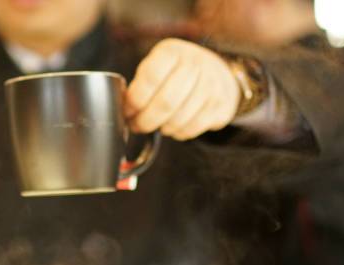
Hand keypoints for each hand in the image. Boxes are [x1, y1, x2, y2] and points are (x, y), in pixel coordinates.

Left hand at [125, 39, 240, 140]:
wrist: (216, 72)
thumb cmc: (175, 73)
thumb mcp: (156, 66)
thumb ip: (140, 84)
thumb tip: (123, 109)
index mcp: (172, 51)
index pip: (150, 78)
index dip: (135, 100)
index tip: (128, 111)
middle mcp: (194, 64)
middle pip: (165, 103)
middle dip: (145, 121)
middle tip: (137, 126)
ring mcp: (210, 84)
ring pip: (178, 119)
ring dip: (161, 128)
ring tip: (155, 125)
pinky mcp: (219, 105)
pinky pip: (191, 129)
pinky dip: (176, 133)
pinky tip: (172, 127)